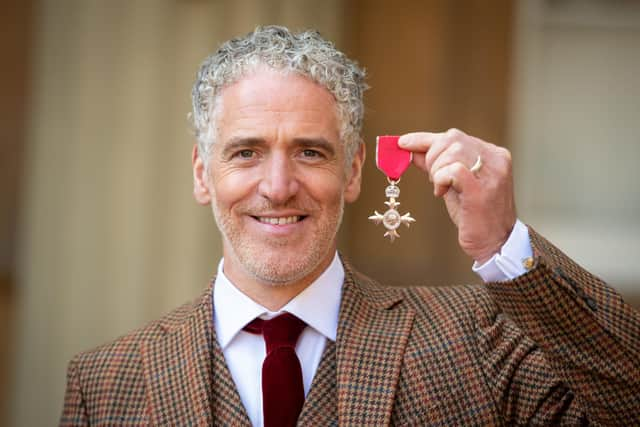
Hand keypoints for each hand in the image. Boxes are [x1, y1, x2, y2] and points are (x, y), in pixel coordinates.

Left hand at [398, 128, 516, 263]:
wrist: (495, 243)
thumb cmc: (474, 215)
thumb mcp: (454, 184)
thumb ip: (437, 165)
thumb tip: (411, 150)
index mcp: (492, 154)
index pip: (454, 136)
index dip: (425, 138)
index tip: (403, 143)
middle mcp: (496, 159)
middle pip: (452, 139)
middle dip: (432, 158)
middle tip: (434, 180)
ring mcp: (491, 173)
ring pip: (452, 151)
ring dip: (437, 170)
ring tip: (441, 188)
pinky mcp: (481, 189)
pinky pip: (453, 170)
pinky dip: (441, 179)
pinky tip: (442, 193)